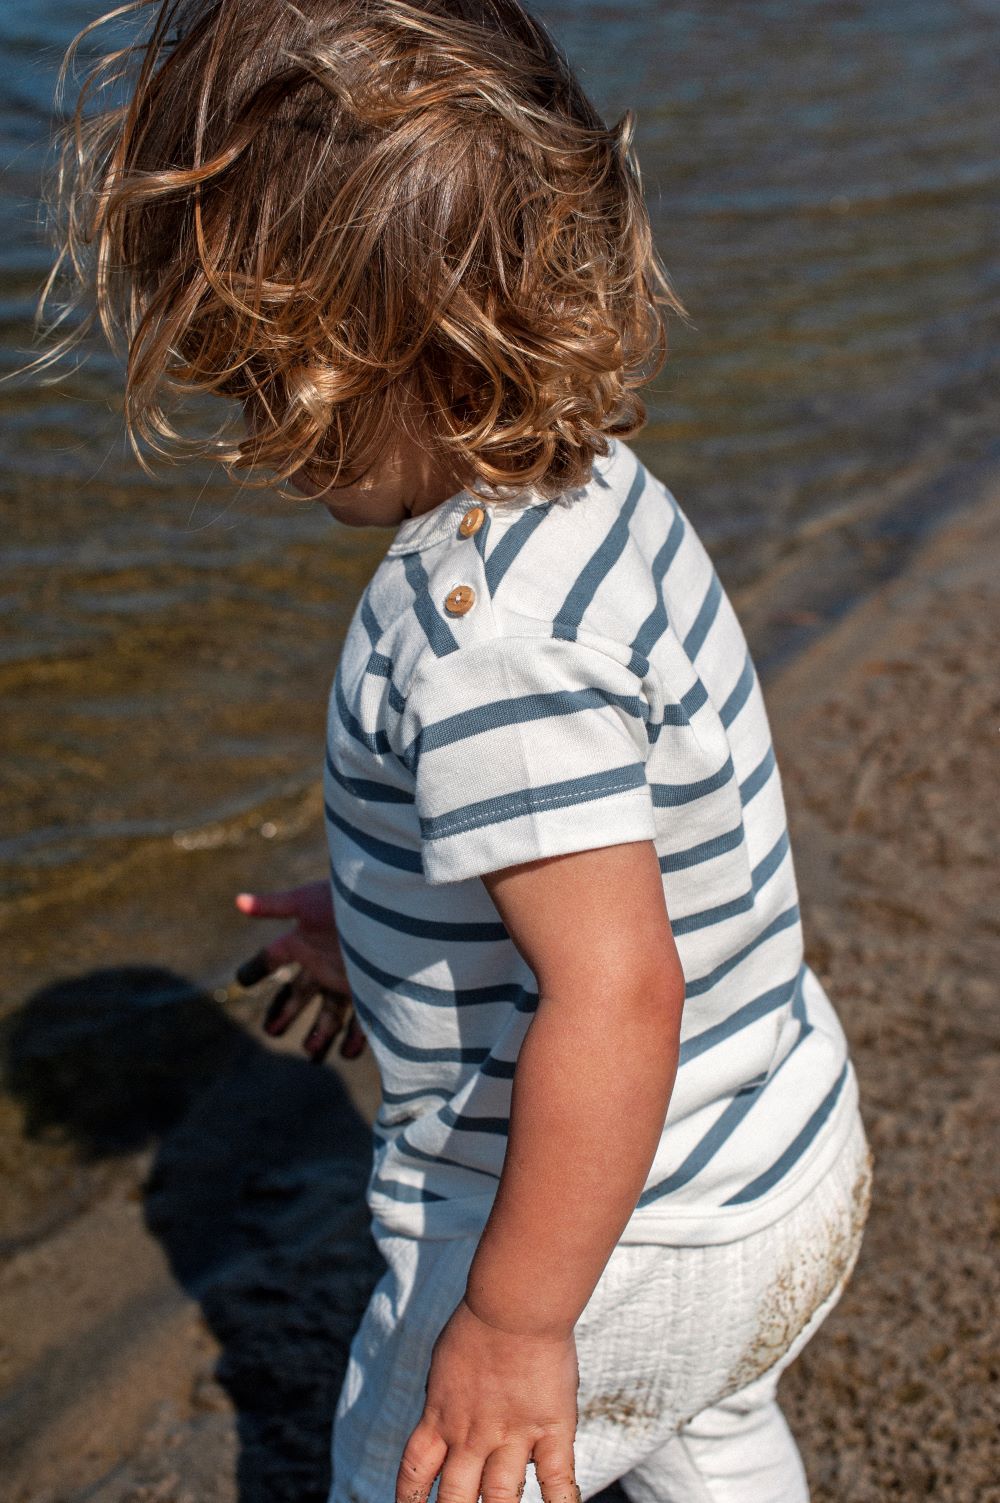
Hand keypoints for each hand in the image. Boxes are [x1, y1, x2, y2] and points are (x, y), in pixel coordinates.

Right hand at [233, 881, 366, 1062]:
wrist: (395, 902)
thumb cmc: (349, 900)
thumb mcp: (308, 902)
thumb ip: (274, 906)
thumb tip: (237, 901)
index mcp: (304, 941)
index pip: (273, 957)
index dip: (257, 968)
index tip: (242, 980)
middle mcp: (324, 962)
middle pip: (299, 994)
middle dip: (286, 1014)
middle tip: (272, 1032)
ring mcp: (347, 978)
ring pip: (330, 1014)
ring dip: (320, 1034)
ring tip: (312, 1054)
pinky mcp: (372, 991)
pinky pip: (362, 1022)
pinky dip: (354, 1040)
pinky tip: (346, 1053)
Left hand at [396, 1297, 579, 1502]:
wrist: (514, 1305)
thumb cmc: (479, 1321)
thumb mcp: (445, 1362)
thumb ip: (444, 1394)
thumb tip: (440, 1409)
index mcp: (441, 1417)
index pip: (415, 1473)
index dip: (410, 1501)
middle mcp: (471, 1436)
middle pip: (454, 1499)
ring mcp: (512, 1437)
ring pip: (499, 1499)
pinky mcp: (550, 1431)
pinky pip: (556, 1481)